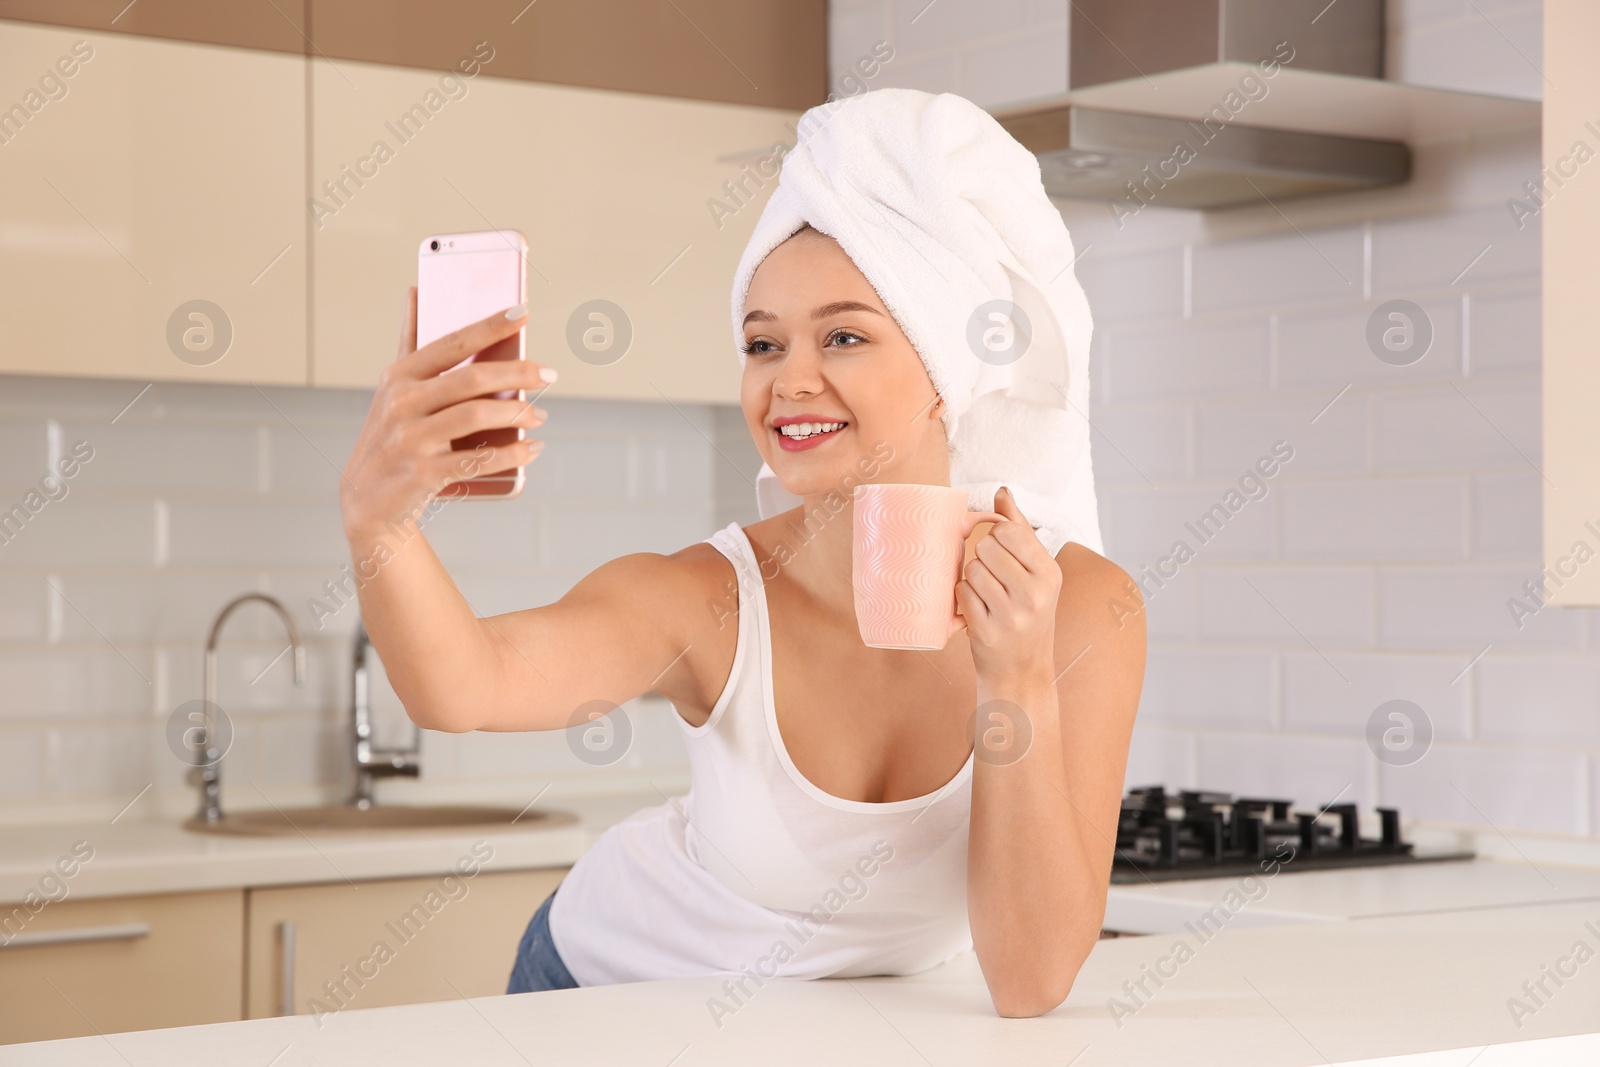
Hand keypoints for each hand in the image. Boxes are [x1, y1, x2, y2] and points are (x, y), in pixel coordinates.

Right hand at [339, 287, 552, 541]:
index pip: (451, 343)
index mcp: (399, 376)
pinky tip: (532, 448)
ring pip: (476, 416)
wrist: (368, 499)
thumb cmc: (391, 435)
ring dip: (518, 414)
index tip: (522, 312)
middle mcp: (402, 404)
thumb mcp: (393, 387)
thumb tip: (416, 290)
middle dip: (518, 373)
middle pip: (471, 379)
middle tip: (549, 374)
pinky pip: (478, 459)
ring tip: (540, 414)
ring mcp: (411, 439)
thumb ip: (410, 342)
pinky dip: (512, 453)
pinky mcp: (424, 473)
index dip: (489, 326)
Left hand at [955, 486, 1062, 684]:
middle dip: (981, 557)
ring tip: (984, 593)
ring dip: (970, 578)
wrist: (1022, 669)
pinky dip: (962, 597)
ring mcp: (1011, 616)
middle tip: (991, 576)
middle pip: (986, 548)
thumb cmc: (1027, 613)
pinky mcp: (986, 632)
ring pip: (971, 570)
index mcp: (1050, 574)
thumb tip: (1003, 491)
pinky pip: (960, 594)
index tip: (1000, 553)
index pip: (1009, 532)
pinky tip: (975, 608)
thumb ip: (1019, 529)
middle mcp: (1035, 595)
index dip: (996, 538)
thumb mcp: (1036, 573)